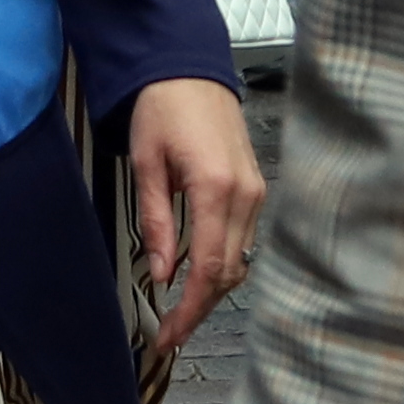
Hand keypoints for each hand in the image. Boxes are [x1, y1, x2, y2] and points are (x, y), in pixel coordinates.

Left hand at [119, 73, 263, 366]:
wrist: (188, 68)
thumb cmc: (162, 107)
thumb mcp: (147, 163)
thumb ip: (157, 221)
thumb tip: (163, 273)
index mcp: (216, 187)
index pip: (210, 267)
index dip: (190, 308)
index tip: (169, 335)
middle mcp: (245, 194)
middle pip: (230, 272)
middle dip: (200, 308)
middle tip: (170, 334)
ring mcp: (256, 191)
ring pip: (241, 260)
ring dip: (213, 290)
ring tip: (180, 311)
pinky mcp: (256, 188)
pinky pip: (243, 239)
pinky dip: (223, 263)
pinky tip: (198, 275)